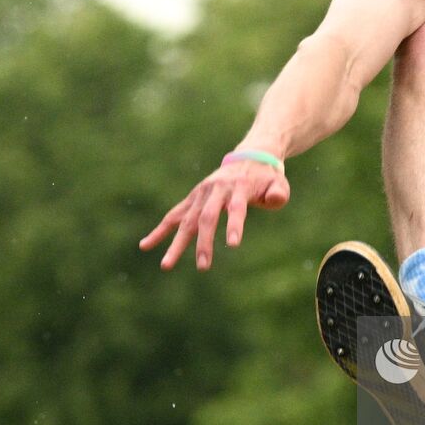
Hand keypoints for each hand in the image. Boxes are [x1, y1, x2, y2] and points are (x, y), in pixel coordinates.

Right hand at [139, 158, 290, 270]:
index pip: (236, 207)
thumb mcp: (278, 183)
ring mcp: (201, 194)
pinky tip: (146, 245)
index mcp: (239, 186)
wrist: (250, 157)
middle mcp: (216, 189)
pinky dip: (160, 231)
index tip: (233, 244)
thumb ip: (278, 193)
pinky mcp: (193, 198)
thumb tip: (275, 199)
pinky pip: (174, 215)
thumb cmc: (267, 178)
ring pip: (186, 220)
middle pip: (207, 217)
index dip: (234, 225)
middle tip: (203, 266)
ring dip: (177, 243)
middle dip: (203, 243)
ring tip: (166, 266)